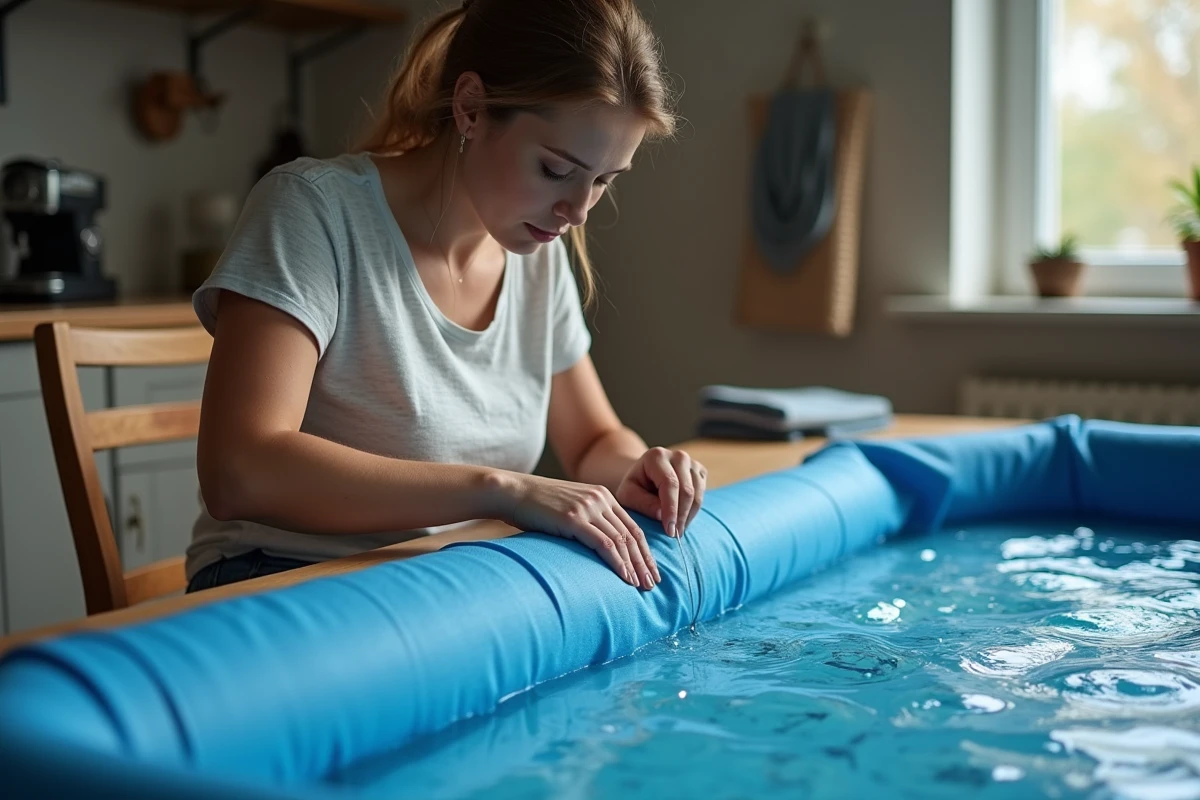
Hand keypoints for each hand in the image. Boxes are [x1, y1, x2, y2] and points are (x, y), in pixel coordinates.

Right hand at [495, 473, 660, 589]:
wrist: (510, 492)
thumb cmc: (534, 507)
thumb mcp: (567, 510)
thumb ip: (585, 522)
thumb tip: (596, 548)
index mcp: (601, 495)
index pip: (632, 526)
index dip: (644, 550)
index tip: (651, 570)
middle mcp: (599, 499)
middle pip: (631, 535)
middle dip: (645, 561)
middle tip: (654, 583)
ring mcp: (588, 508)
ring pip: (622, 541)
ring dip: (635, 566)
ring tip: (643, 586)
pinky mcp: (574, 519)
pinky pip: (604, 544)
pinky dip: (619, 563)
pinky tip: (625, 578)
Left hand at [615, 447, 707, 538]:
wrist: (645, 477)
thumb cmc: (634, 487)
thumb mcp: (628, 495)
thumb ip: (643, 503)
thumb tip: (661, 514)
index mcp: (656, 456)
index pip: (669, 483)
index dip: (671, 508)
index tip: (669, 530)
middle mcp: (677, 456)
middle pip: (686, 489)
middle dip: (681, 516)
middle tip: (674, 536)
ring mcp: (691, 463)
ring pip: (697, 493)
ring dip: (688, 515)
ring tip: (677, 530)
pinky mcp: (700, 471)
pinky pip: (703, 494)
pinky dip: (693, 510)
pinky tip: (682, 520)